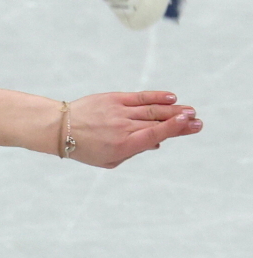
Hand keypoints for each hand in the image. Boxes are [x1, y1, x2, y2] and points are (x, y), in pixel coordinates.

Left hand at [67, 91, 199, 167]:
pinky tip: (171, 97)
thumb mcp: (110, 160)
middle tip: (198, 120)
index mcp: (123, 145)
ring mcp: (118, 111)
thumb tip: (157, 142)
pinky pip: (138, 97)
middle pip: (157, 122)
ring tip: (189, 111)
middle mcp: (123, 127)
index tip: (190, 124)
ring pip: (151, 109)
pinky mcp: (112, 99)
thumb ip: (135, 151)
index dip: (174, 129)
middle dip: (180, 121)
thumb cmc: (86, 149)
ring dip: (173, 109)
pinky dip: (155, 96)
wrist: (59, 128)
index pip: (154, 135)